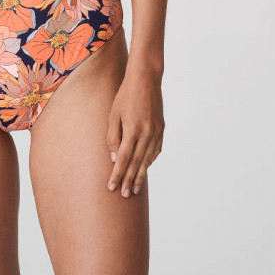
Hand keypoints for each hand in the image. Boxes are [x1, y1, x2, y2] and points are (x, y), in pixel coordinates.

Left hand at [106, 72, 164, 197]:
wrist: (146, 79)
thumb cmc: (125, 95)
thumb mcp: (113, 114)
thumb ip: (113, 137)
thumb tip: (113, 157)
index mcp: (133, 130)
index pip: (123, 159)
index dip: (117, 174)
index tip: (112, 187)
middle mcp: (147, 134)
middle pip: (136, 163)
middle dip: (129, 180)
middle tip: (124, 195)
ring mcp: (156, 132)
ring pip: (148, 160)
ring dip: (140, 175)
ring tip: (135, 189)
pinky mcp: (161, 129)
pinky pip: (156, 151)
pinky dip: (149, 162)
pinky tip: (145, 169)